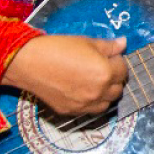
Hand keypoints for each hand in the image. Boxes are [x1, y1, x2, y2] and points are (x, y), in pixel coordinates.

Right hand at [0, 34, 128, 115]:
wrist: (29, 63)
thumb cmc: (58, 48)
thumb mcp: (86, 42)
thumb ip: (108, 46)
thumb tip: (124, 43)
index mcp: (105, 73)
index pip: (123, 69)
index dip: (117, 61)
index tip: (109, 56)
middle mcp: (99, 92)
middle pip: (118, 89)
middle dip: (114, 78)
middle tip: (104, 68)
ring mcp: (85, 105)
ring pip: (107, 104)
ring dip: (106, 94)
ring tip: (95, 82)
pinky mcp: (72, 112)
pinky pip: (90, 111)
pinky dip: (91, 103)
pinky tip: (83, 91)